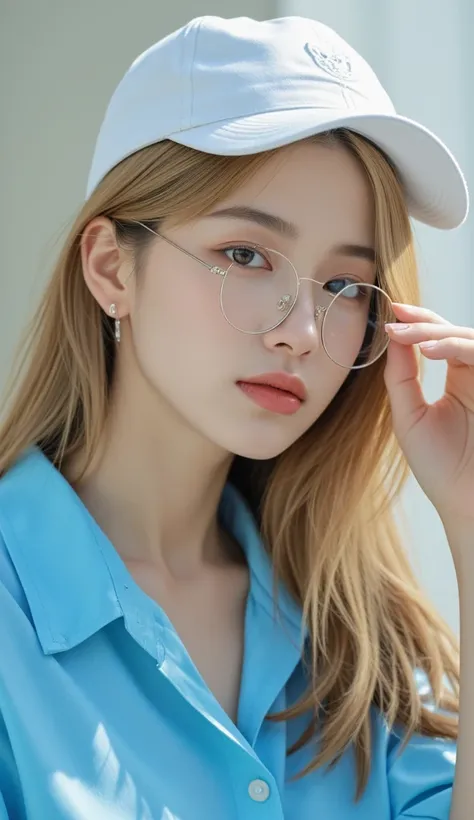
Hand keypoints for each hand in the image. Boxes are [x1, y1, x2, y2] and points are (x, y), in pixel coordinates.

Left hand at [383, 302, 473, 527]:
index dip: (418, 322)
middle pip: (455, 332)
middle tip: (396, 320)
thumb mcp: (408, 416)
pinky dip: (456, 347)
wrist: (467, 502)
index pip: (439, 339)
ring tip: (409, 338)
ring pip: (470, 339)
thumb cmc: (441, 467)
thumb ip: (400, 377)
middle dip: (424, 323)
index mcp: (458, 379)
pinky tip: (431, 351)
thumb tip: (392, 338)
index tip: (392, 312)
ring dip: (438, 333)